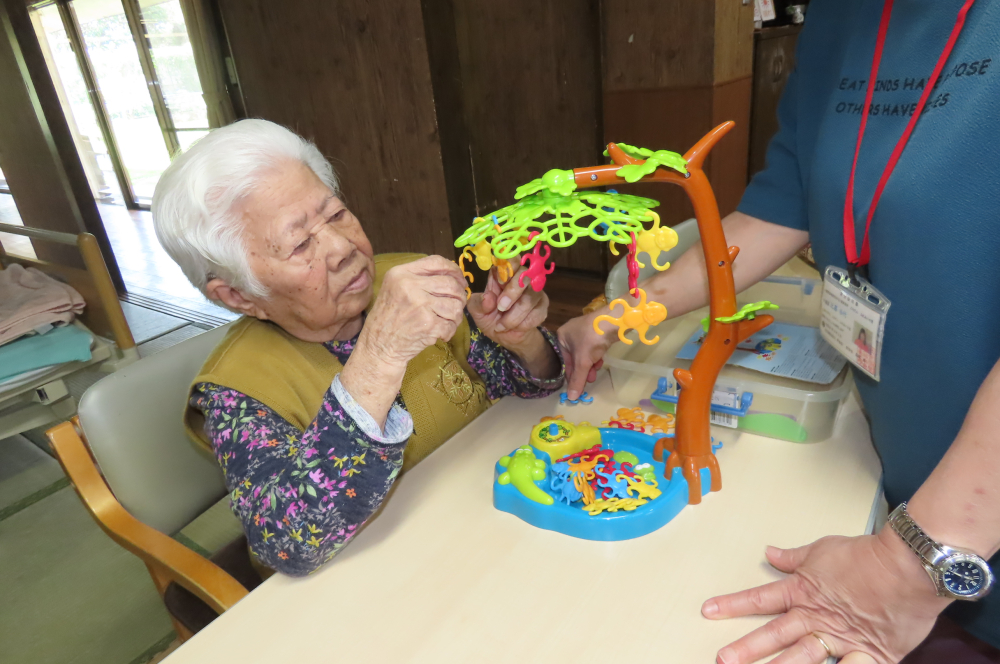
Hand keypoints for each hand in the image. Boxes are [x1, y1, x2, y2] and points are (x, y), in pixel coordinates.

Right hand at [341, 256, 466, 424]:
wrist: (378, 347)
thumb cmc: (389, 318)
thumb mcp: (395, 289)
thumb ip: (419, 278)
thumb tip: (453, 275)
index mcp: (400, 273)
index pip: (436, 262)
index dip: (454, 270)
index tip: (460, 280)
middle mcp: (409, 285)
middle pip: (451, 284)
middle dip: (459, 296)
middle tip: (455, 306)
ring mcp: (420, 305)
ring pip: (456, 305)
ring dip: (455, 316)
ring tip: (445, 322)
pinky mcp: (429, 324)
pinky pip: (452, 324)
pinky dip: (449, 331)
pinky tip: (439, 333)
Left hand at [467, 266, 548, 351]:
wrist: (504, 336)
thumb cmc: (489, 317)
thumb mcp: (477, 311)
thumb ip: (480, 303)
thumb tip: (488, 297)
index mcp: (503, 273)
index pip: (512, 259)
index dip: (508, 266)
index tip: (499, 281)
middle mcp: (521, 277)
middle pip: (525, 274)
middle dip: (512, 292)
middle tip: (500, 308)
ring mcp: (534, 291)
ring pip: (531, 296)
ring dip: (514, 315)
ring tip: (501, 325)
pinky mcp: (542, 305)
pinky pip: (536, 313)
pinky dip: (522, 324)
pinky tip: (513, 328)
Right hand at [556, 309, 614, 399]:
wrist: (613, 321)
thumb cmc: (592, 340)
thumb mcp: (583, 362)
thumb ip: (577, 379)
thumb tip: (571, 398)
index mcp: (561, 337)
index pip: (564, 361)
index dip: (570, 375)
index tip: (576, 387)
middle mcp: (570, 333)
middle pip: (574, 358)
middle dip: (582, 371)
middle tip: (588, 381)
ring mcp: (584, 331)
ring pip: (584, 354)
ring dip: (589, 366)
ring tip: (594, 375)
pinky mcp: (595, 332)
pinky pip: (592, 348)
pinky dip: (595, 357)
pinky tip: (599, 363)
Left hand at [702, 528, 950, 663]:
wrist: (909, 566)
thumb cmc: (866, 555)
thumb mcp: (822, 549)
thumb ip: (794, 557)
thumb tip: (771, 553)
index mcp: (803, 591)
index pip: (759, 599)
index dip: (732, 605)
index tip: (708, 611)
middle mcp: (816, 618)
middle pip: (774, 635)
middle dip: (746, 649)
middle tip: (722, 659)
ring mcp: (841, 639)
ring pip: (803, 659)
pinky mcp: (870, 655)